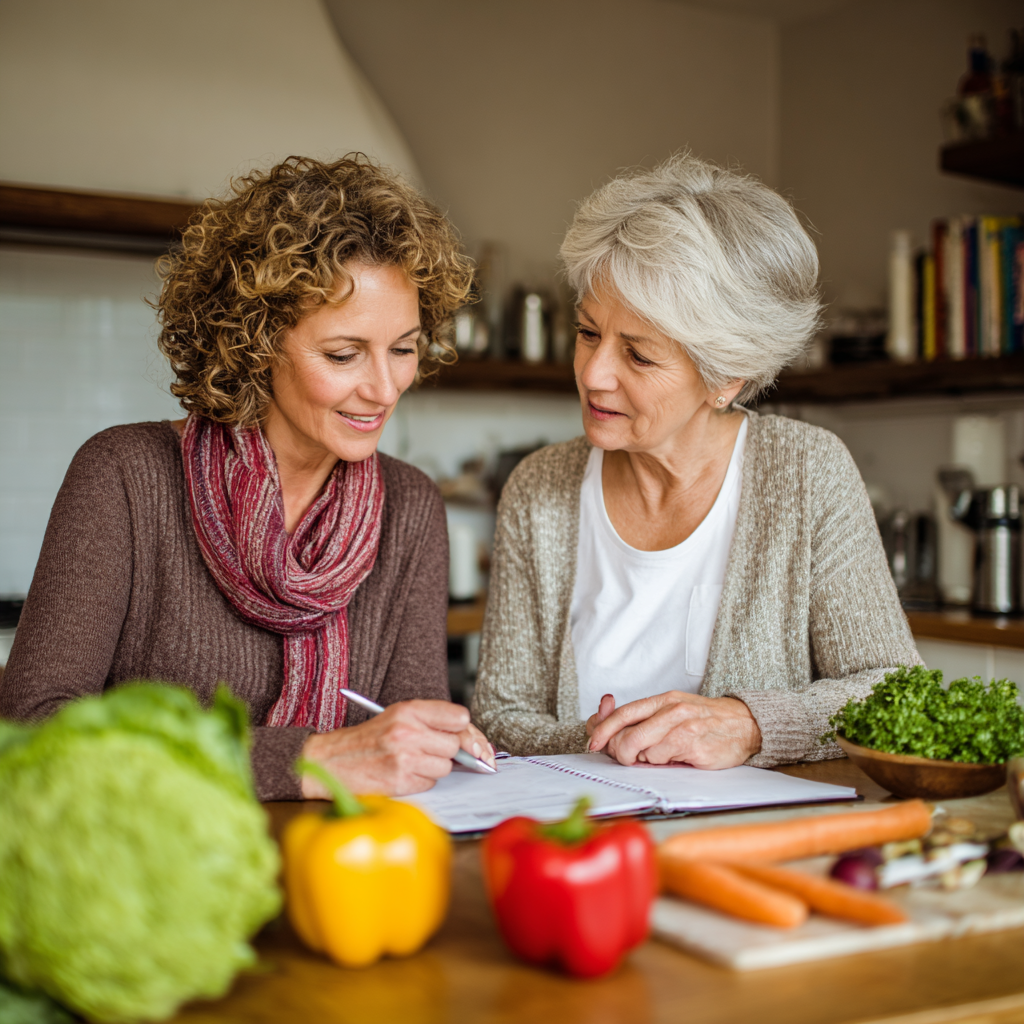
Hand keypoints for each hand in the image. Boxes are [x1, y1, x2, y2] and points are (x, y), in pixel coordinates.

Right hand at [300, 700, 490, 798]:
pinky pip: (430, 784)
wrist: (330, 760)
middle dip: (447, 751)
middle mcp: (408, 731)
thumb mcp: (397, 716)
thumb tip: (473, 741)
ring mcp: (404, 758)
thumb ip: (432, 721)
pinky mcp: (400, 781)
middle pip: (455, 745)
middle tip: (428, 750)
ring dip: (433, 768)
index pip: (459, 717)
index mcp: (409, 710)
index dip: (465, 730)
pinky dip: (420, 781)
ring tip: (411, 761)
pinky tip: (402, 773)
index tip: (466, 738)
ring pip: (445, 767)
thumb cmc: (368, 739)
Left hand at [586, 691, 761, 769]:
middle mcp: (672, 710)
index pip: (623, 713)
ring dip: (647, 759)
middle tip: (630, 758)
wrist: (745, 725)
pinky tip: (678, 758)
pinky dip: (664, 764)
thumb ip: (641, 718)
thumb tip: (602, 720)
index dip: (602, 729)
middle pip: (628, 736)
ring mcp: (683, 727)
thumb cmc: (704, 720)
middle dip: (621, 753)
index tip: (594, 743)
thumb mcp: (671, 710)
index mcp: (663, 700)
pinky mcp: (694, 746)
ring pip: (643, 751)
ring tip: (663, 754)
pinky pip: (663, 761)